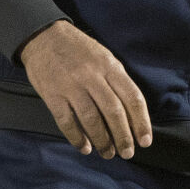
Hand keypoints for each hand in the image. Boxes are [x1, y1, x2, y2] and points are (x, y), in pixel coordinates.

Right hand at [17, 20, 151, 159]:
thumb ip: (116, 80)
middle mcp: (92, 76)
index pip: (132, 97)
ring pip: (92, 120)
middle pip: (114, 112)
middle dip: (123, 137)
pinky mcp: (53, 95)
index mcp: (109, 66)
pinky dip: (77, 138)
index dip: (141, 122)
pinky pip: (67, 122)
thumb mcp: (103, 56)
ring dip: (102, 141)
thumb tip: (131, 114)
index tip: (145, 140)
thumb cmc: (78, 49)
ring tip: (108, 153)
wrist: (44, 35)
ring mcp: (71, 86)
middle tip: (127, 153)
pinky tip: (85, 147)